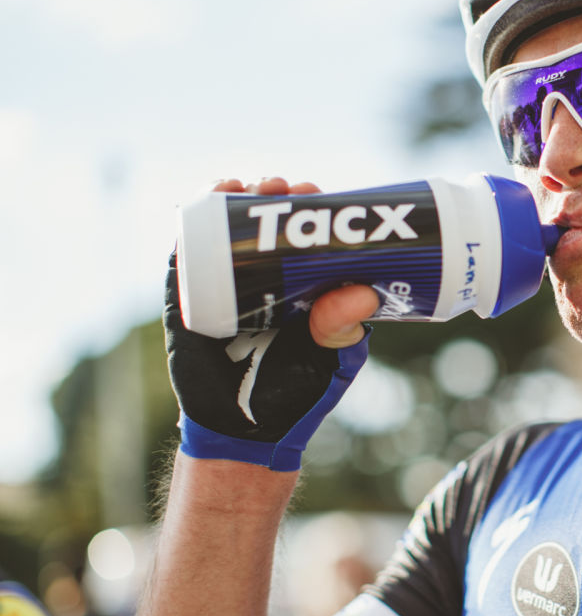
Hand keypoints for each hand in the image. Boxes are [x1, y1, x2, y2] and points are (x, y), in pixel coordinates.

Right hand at [164, 177, 377, 470]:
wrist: (247, 430)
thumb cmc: (300, 391)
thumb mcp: (333, 355)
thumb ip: (343, 326)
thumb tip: (361, 290)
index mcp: (305, 284)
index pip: (306, 233)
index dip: (309, 207)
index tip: (315, 191)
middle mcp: (266, 277)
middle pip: (266, 221)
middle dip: (273, 194)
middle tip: (283, 186)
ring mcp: (225, 283)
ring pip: (226, 227)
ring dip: (234, 196)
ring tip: (246, 185)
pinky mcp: (189, 296)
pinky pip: (188, 251)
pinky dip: (194, 221)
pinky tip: (207, 198)